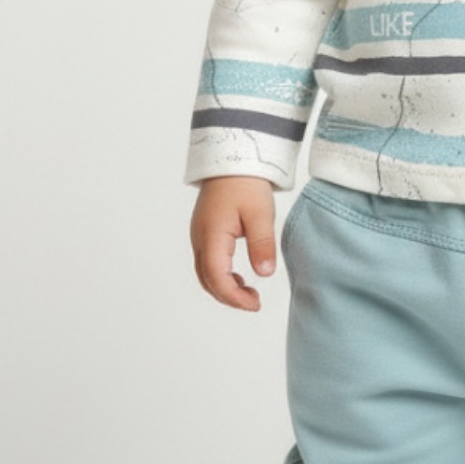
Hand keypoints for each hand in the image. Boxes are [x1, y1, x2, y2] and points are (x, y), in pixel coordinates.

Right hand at [191, 176, 278, 310]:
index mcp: (212, 236)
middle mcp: (200, 239)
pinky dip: (221, 276)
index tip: (254, 304)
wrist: (233, 158)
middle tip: (253, 303)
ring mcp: (200, 236)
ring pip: (205, 273)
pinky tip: (240, 277)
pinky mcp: (205, 232)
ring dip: (224, 288)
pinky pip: (207, 262)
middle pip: (207, 280)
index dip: (234, 297)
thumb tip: (264, 273)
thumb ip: (262, 245)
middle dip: (228, 297)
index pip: (217, 277)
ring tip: (249, 292)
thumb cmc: (245, 183)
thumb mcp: (260, 214)